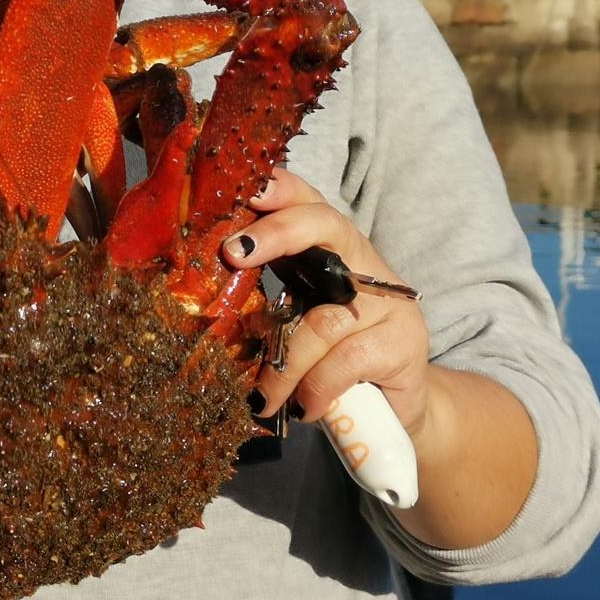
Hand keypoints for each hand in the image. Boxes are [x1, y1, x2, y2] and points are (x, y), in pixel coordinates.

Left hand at [223, 169, 432, 437]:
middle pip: (323, 225)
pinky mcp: (402, 341)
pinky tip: (305, 409)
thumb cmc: (330, 357)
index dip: (278, 189)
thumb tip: (197, 294)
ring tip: (263, 399)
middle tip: (233, 252)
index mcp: (329, 248)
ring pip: (321, 320)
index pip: (306, 201)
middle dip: (276, 233)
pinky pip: (345, 362)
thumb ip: (265, 298)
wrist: (395, 409)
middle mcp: (361, 261)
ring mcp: (387, 299)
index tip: (246, 191)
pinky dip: (316, 389)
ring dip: (283, 367)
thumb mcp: (297, 318)